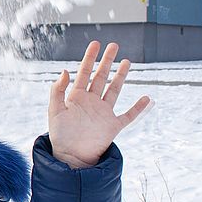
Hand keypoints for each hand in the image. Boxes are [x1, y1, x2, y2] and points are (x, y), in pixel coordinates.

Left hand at [48, 41, 152, 168]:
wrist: (71, 158)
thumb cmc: (60, 136)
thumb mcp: (55, 111)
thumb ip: (57, 91)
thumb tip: (65, 71)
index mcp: (76, 97)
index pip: (84, 72)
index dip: (89, 58)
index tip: (96, 44)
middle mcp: (91, 102)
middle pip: (101, 77)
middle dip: (107, 61)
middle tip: (113, 46)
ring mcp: (103, 113)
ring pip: (115, 90)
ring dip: (121, 76)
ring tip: (127, 62)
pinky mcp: (113, 126)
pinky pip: (129, 115)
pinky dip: (139, 108)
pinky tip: (147, 98)